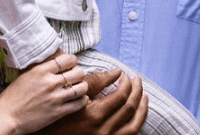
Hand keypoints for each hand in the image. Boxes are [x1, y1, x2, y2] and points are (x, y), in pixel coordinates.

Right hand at [0, 53, 88, 134]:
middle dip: (79, 73)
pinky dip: (82, 100)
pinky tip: (80, 99)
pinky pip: (79, 104)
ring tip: (79, 87)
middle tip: (76, 76)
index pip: (67, 59)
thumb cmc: (12, 97)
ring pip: (81, 88)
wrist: (7, 117)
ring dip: (82, 87)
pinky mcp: (58, 112)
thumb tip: (53, 63)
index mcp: (41, 71)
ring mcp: (56, 98)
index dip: (73, 61)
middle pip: (78, 72)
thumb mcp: (25, 76)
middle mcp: (50, 82)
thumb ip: (40, 69)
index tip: (72, 64)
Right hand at [32, 68, 147, 134]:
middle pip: (129, 107)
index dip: (125, 82)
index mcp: (93, 114)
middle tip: (136, 80)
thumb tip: (114, 71)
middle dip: (136, 91)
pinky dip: (137, 123)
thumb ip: (93, 83)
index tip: (124, 75)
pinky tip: (138, 115)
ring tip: (144, 96)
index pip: (120, 94)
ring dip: (142, 108)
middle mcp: (102, 129)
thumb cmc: (56, 117)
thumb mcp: (70, 96)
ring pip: (133, 123)